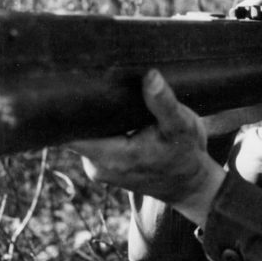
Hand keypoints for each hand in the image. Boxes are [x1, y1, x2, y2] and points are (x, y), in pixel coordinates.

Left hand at [69, 70, 225, 225]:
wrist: (189, 185)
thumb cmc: (186, 153)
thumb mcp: (181, 125)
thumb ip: (163, 102)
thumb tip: (150, 76)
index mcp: (115, 157)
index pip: (73, 133)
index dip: (72, 108)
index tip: (82, 84)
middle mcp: (99, 166)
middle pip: (74, 131)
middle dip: (86, 108)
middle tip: (102, 83)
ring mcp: (98, 169)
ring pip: (82, 135)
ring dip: (94, 118)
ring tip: (110, 97)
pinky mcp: (101, 168)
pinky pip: (90, 142)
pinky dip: (99, 128)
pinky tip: (114, 116)